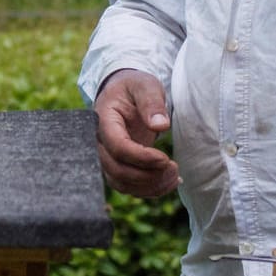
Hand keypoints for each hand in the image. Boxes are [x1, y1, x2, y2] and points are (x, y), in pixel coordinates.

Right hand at [94, 69, 178, 197]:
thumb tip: (160, 125)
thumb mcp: (144, 85)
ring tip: (175, 177)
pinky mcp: (117, 165)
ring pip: (121, 183)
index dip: (141, 157)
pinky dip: (148, 190)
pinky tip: (170, 182)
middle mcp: (100, 142)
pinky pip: (128, 186)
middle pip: (116, 170)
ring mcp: (107, 156)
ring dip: (149, 186)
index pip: (117, 146)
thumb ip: (151, 102)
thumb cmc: (134, 87)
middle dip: (147, 175)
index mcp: (103, 120)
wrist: (123, 93)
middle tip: (173, 168)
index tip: (165, 158)